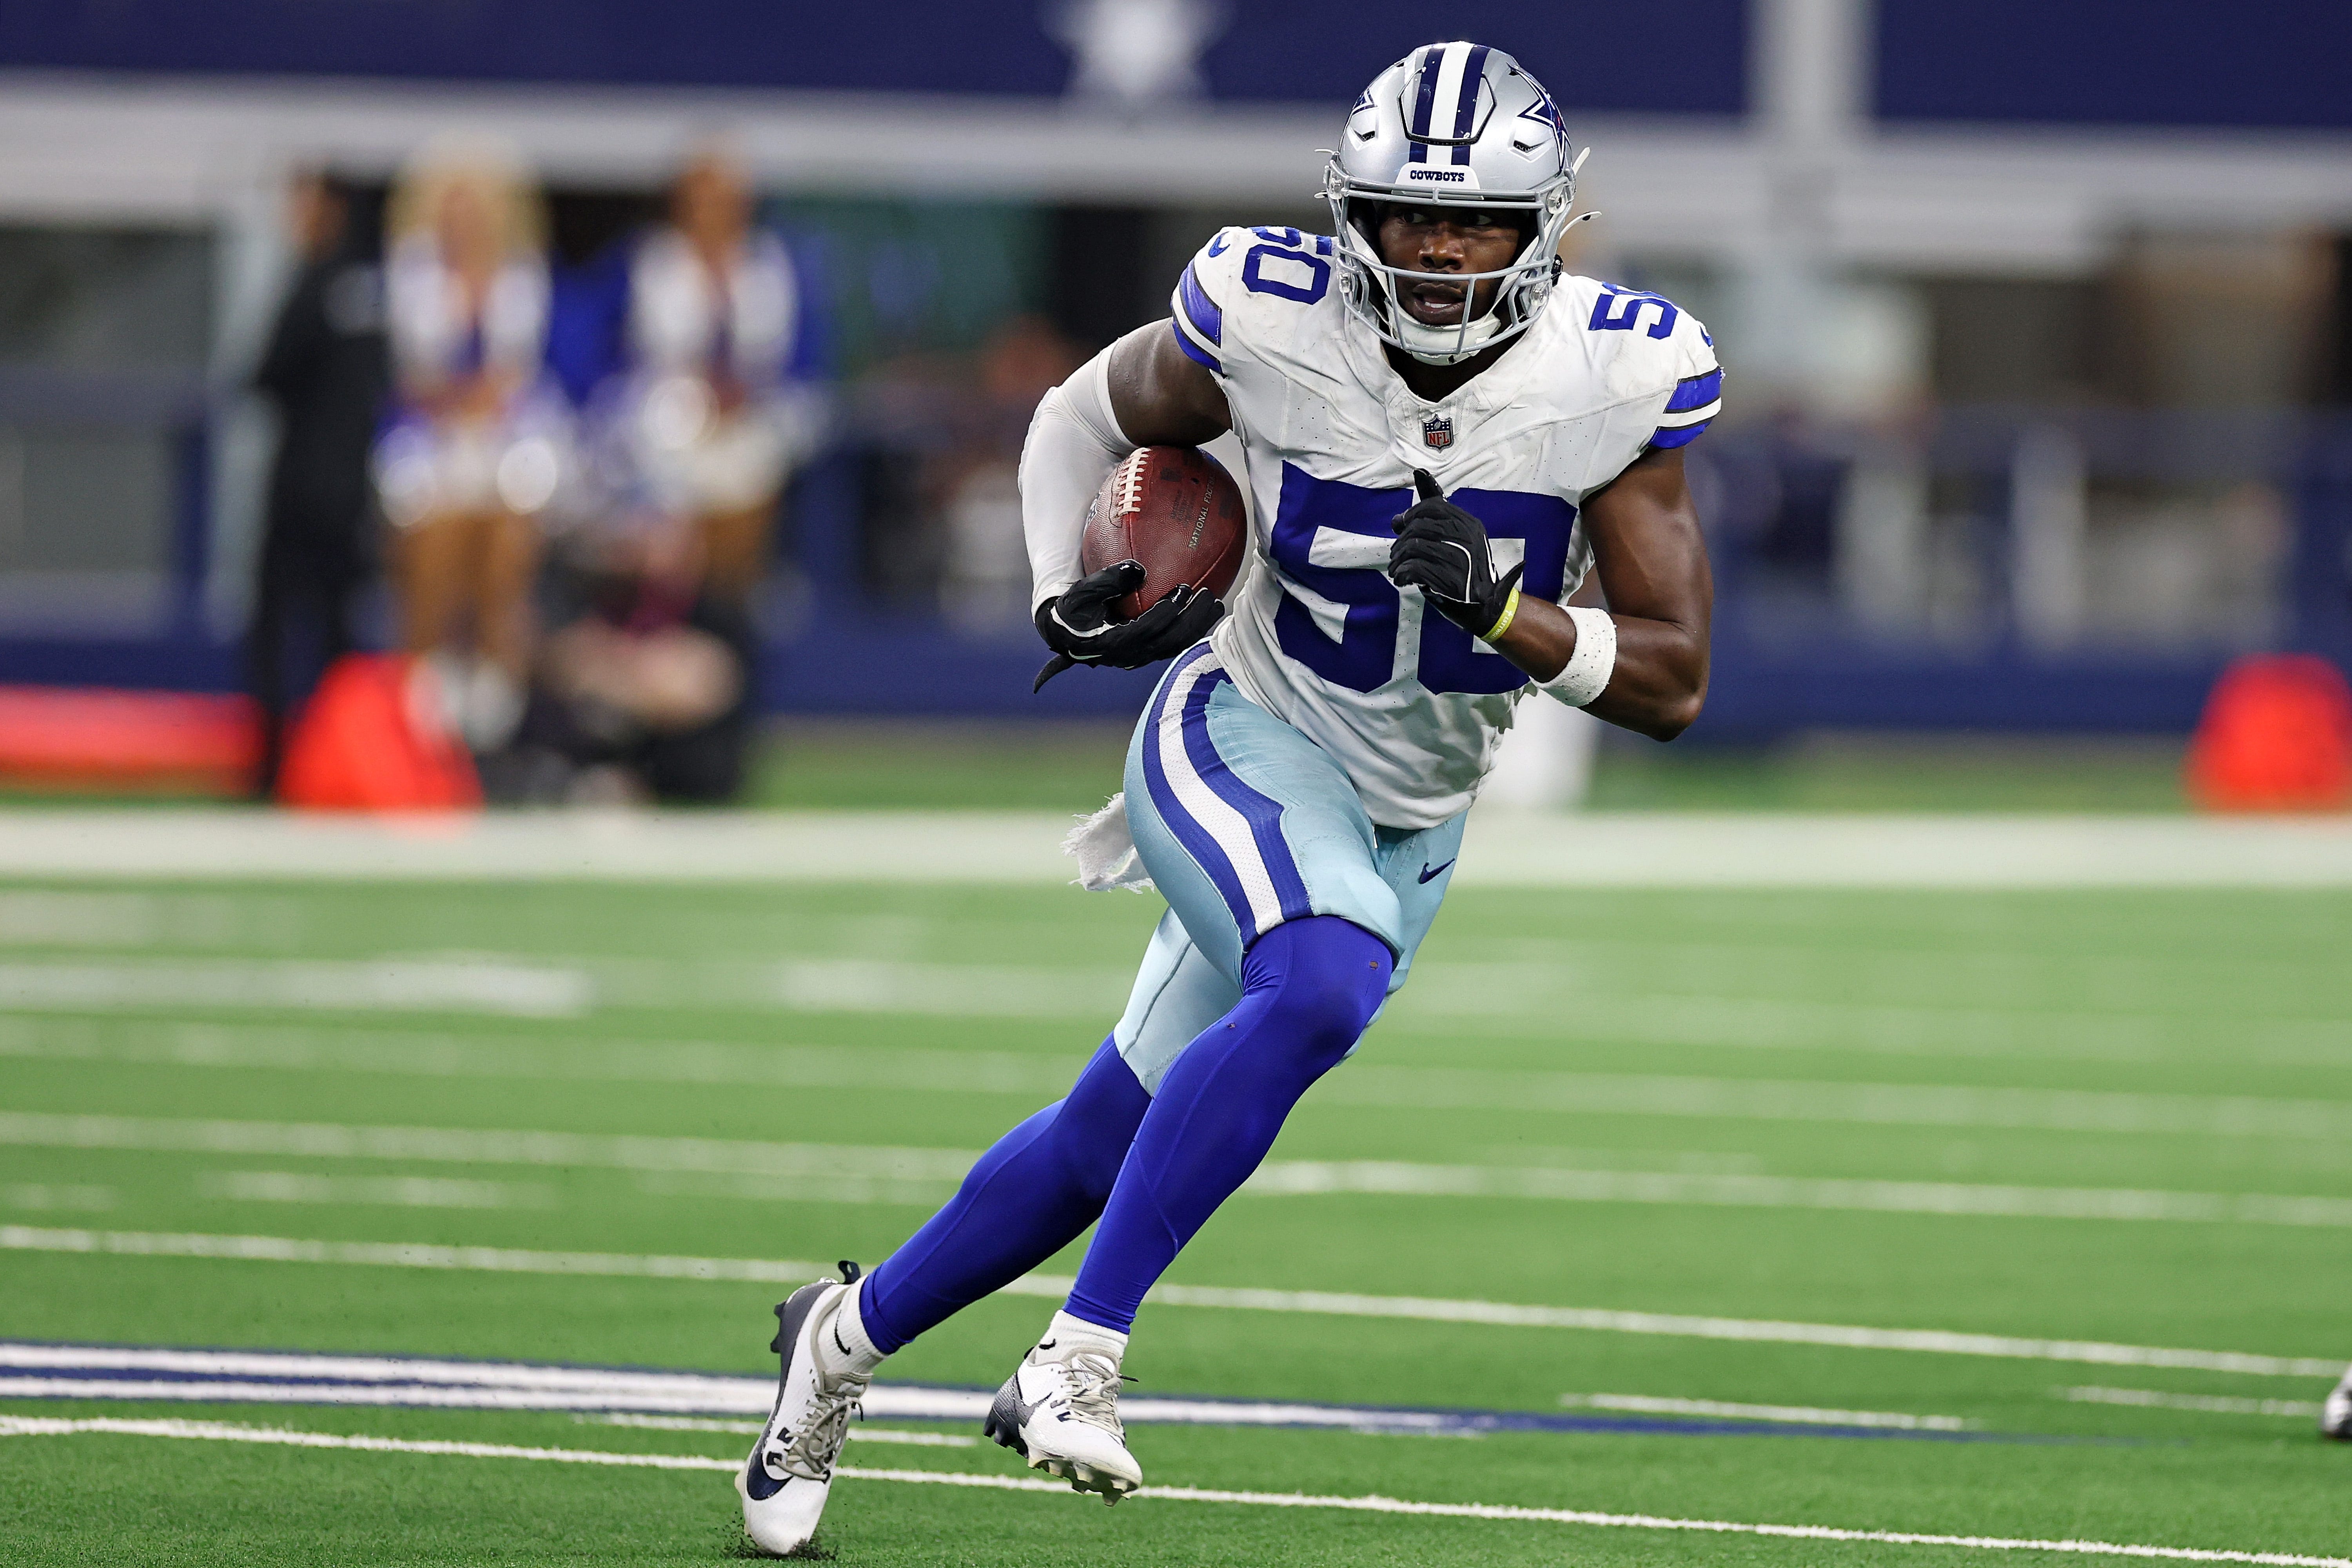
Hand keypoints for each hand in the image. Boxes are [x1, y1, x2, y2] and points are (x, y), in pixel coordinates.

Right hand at [1033, 560, 1225, 690]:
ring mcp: (1140, 657)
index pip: (1144, 630)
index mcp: (1112, 642)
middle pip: (1168, 641)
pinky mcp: (1147, 654)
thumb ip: (1108, 580)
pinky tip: (1205, 613)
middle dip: (1191, 620)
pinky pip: (1174, 644)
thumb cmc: (1073, 609)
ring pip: (1175, 646)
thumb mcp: (1082, 592)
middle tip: (1208, 596)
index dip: (1165, 613)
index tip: (1181, 591)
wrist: (1067, 634)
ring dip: (1198, 626)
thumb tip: (1138, 569)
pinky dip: (1192, 630)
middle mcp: (1129, 656)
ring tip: (1215, 604)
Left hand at [1388, 469, 1523, 638]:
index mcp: (1470, 526)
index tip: (1403, 523)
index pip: (1434, 506)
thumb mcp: (1457, 544)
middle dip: (1400, 541)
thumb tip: (1396, 519)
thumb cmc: (1465, 574)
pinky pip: (1413, 568)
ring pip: (1413, 547)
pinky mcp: (1449, 580)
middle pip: (1419, 526)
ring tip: (1396, 569)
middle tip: (1396, 554)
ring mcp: (1459, 559)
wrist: (1487, 606)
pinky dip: (1401, 573)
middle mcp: (1466, 539)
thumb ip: (1432, 529)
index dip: (1413, 513)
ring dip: (1397, 560)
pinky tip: (1401, 580)